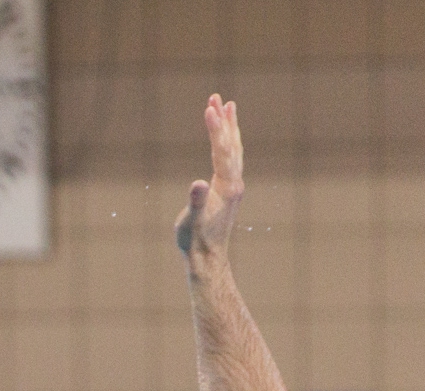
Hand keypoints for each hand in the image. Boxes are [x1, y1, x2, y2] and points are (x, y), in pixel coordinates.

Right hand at [175, 94, 243, 263]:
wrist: (206, 259)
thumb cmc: (194, 242)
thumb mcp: (190, 222)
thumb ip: (194, 202)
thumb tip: (197, 183)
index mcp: (227, 187)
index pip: (221, 150)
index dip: (215, 129)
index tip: (208, 108)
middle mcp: (234, 183)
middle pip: (231, 144)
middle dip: (223, 120)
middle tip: (215, 97)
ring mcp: (233, 186)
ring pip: (233, 149)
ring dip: (228, 127)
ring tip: (225, 106)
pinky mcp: (228, 190)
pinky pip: (230, 158)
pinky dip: (227, 142)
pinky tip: (224, 138)